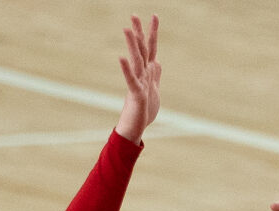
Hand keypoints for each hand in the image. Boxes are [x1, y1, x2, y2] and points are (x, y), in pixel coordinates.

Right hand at [114, 15, 161, 142]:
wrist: (135, 128)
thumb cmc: (143, 110)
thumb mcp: (154, 90)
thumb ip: (155, 75)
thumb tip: (157, 63)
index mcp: (147, 72)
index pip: (150, 48)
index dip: (152, 32)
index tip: (154, 15)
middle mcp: (142, 74)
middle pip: (141, 49)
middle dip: (139, 32)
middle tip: (134, 14)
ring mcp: (138, 82)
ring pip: (136, 60)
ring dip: (132, 45)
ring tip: (126, 28)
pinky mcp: (136, 94)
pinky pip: (131, 80)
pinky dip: (126, 69)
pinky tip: (121, 57)